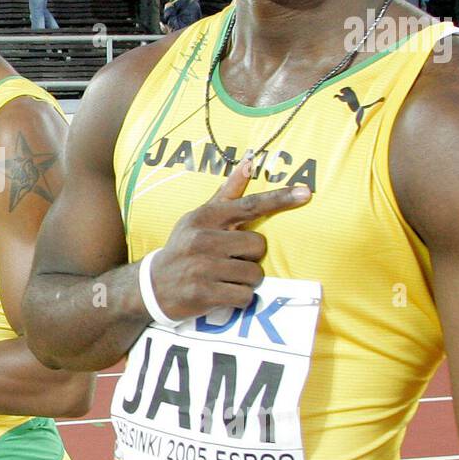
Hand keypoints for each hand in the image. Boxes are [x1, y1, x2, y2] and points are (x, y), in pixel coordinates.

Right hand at [145, 155, 311, 321]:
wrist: (152, 285)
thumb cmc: (184, 248)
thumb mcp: (199, 218)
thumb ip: (227, 193)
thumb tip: (249, 162)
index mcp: (206, 218)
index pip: (250, 206)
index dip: (279, 199)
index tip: (306, 192)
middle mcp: (203, 239)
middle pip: (258, 245)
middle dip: (250, 257)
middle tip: (230, 261)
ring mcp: (203, 267)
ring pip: (254, 274)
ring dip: (245, 280)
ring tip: (223, 278)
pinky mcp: (204, 292)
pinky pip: (244, 295)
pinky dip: (238, 298)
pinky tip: (221, 293)